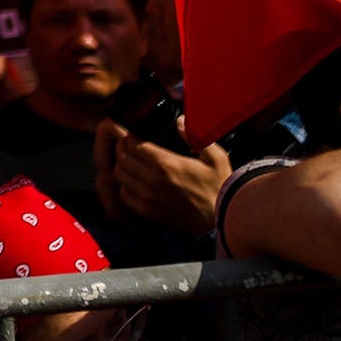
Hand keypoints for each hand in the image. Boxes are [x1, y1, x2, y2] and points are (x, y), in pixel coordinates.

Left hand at [98, 119, 229, 232]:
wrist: (221, 219)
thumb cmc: (219, 187)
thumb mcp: (215, 157)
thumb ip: (194, 136)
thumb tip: (180, 121)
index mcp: (166, 164)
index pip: (134, 144)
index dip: (131, 137)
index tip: (136, 136)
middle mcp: (152, 181)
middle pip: (122, 158)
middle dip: (124, 149)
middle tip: (131, 147)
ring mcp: (148, 197)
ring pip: (119, 175)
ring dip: (123, 166)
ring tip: (132, 163)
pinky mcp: (147, 212)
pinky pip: (124, 194)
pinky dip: (125, 186)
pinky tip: (135, 182)